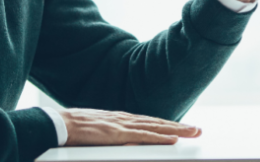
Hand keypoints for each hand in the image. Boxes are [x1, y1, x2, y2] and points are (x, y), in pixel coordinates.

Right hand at [59, 108, 201, 145]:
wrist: (61, 124)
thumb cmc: (75, 129)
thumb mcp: (99, 130)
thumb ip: (113, 134)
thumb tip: (124, 140)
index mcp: (122, 119)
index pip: (151, 122)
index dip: (168, 125)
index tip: (182, 128)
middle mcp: (126, 119)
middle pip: (159, 123)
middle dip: (180, 126)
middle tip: (198, 129)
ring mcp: (124, 125)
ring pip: (157, 128)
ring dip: (177, 130)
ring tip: (193, 132)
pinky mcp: (118, 134)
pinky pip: (144, 136)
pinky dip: (160, 137)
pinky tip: (172, 139)